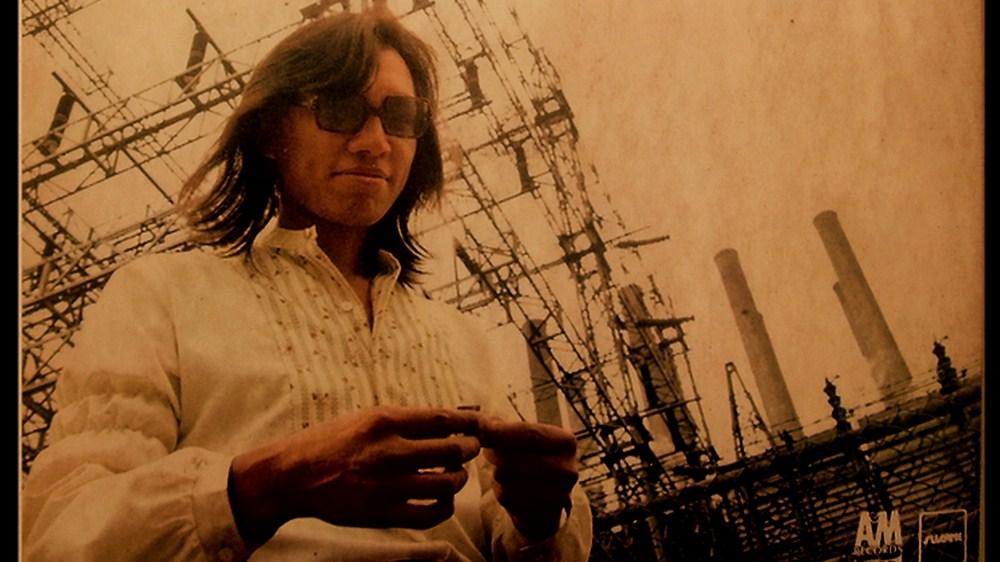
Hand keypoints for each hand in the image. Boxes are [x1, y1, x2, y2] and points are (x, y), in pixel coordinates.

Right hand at [228, 406, 480, 544]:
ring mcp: (386, 485)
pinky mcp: (382, 513)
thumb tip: (450, 418)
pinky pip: (430, 514)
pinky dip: (445, 506)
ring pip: (446, 483)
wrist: (292, 475)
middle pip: (451, 451)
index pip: (443, 419)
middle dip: (469, 449)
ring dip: (459, 478)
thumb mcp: (365, 417)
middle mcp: (388, 451)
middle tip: (470, 449)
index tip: (479, 423)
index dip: (469, 422)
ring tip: (456, 474)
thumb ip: (405, 420)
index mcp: (384, 421)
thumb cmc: (331, 441)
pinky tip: (442, 499)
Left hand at [479, 418, 578, 540]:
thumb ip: (505, 427)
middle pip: (514, 458)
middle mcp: (568, 468)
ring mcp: (559, 494)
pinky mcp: (543, 513)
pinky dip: (501, 491)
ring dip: (498, 474)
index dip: (502, 431)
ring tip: (503, 470)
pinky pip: (507, 497)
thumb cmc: (532, 459)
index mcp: (567, 442)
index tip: (482, 429)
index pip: (530, 434)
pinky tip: (508, 487)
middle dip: (495, 454)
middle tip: (489, 452)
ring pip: (507, 478)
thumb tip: (481, 423)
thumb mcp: (526, 438)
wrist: (546, 501)